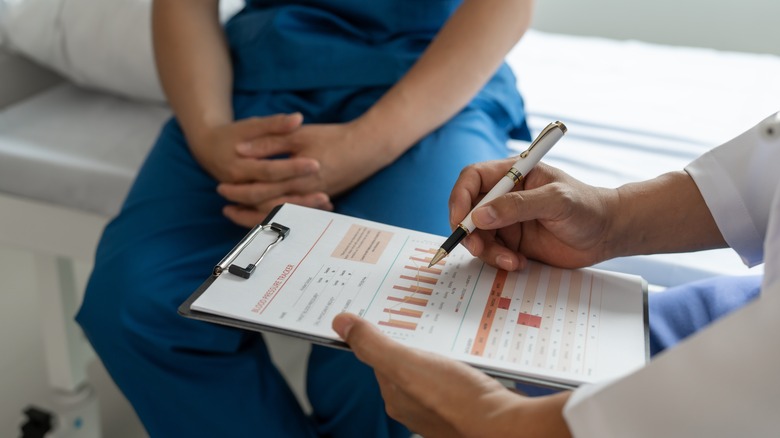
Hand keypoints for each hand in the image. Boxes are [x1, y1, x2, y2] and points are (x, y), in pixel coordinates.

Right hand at [188, 114, 333, 226]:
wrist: (209, 149)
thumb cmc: (233, 135)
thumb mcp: (251, 126)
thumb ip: (274, 124)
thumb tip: (297, 118)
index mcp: (239, 167)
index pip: (269, 171)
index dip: (292, 168)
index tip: (315, 164)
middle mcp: (241, 187)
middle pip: (271, 196)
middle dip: (298, 196)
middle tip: (324, 192)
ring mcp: (245, 199)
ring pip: (273, 210)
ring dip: (298, 208)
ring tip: (325, 202)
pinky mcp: (253, 203)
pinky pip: (274, 213)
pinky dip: (295, 212)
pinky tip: (317, 208)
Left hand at [230, 120, 396, 197]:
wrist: (368, 147)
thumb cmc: (334, 138)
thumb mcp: (298, 135)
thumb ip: (269, 143)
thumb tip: (241, 150)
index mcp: (295, 177)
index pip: (259, 190)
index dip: (238, 191)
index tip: (222, 189)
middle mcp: (303, 193)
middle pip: (266, 207)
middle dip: (243, 208)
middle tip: (225, 206)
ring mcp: (313, 198)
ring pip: (280, 213)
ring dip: (259, 215)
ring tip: (241, 213)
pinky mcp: (322, 197)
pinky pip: (295, 212)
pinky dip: (280, 213)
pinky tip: (271, 212)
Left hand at [332, 313, 571, 437]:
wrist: (504, 426)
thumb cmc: (455, 398)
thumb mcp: (405, 363)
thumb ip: (372, 344)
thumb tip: (339, 322)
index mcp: (395, 398)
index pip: (381, 359)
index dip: (384, 334)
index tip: (391, 311)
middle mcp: (416, 408)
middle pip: (409, 364)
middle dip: (416, 341)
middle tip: (425, 316)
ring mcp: (443, 408)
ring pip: (435, 370)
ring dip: (440, 351)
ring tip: (449, 332)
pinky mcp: (468, 406)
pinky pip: (458, 378)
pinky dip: (461, 364)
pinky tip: (470, 356)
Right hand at [450, 161, 617, 270]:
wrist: (607, 234)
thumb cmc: (588, 207)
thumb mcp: (556, 201)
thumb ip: (518, 206)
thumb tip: (479, 216)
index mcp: (513, 174)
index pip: (472, 178)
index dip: (460, 197)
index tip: (461, 220)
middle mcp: (505, 196)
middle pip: (468, 210)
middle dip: (468, 231)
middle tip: (478, 249)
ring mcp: (507, 220)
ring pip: (478, 236)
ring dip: (487, 251)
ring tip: (511, 261)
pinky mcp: (512, 243)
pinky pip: (492, 253)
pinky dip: (499, 261)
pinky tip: (519, 263)